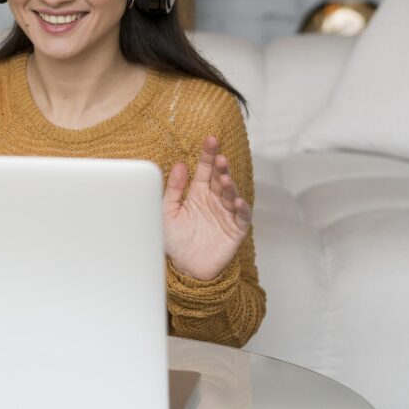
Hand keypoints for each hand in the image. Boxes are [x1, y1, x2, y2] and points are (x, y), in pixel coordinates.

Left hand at [163, 136, 251, 281]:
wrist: (184, 269)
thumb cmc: (174, 241)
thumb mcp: (167, 212)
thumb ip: (173, 189)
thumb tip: (179, 165)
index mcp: (197, 193)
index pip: (204, 169)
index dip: (208, 154)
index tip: (210, 139)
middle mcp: (213, 200)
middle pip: (219, 178)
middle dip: (220, 167)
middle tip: (219, 157)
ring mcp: (226, 214)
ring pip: (230, 194)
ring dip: (229, 185)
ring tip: (223, 179)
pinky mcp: (235, 229)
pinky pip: (241, 216)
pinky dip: (240, 208)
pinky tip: (236, 200)